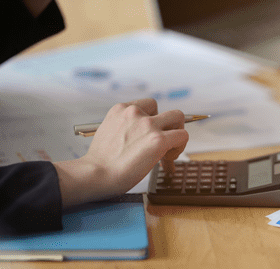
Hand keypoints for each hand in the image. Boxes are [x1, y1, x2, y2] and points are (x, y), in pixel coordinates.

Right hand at [54, 98, 187, 207]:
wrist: (97, 173)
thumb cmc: (101, 161)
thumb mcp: (108, 131)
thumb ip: (124, 127)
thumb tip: (139, 136)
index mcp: (120, 108)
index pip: (148, 105)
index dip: (153, 120)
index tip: (150, 136)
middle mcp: (134, 112)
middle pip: (164, 110)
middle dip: (168, 127)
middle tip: (163, 145)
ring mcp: (148, 124)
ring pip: (178, 118)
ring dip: (177, 134)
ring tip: (168, 153)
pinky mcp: (158, 140)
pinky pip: (182, 136)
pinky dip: (180, 148)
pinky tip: (168, 161)